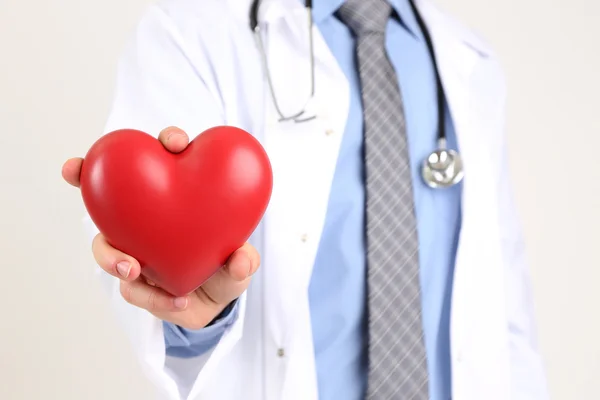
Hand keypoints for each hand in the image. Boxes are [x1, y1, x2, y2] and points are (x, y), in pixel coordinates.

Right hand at [62, 127, 259, 329]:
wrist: (213, 305)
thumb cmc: (223, 270)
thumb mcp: (240, 266)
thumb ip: (243, 262)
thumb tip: (242, 259)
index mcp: (176, 196)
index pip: (168, 158)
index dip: (169, 141)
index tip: (174, 142)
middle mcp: (147, 217)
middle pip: (115, 190)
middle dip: (91, 175)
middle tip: (75, 169)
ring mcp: (134, 247)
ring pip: (105, 243)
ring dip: (112, 254)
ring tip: (131, 268)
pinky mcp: (132, 281)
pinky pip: (130, 288)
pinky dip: (151, 296)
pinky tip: (176, 300)